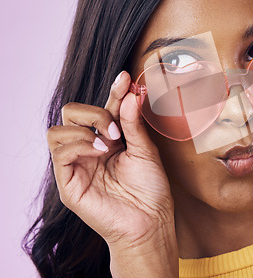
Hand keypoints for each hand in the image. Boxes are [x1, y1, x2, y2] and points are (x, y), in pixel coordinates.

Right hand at [47, 71, 177, 274]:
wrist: (151, 219)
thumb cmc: (151, 188)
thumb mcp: (146, 150)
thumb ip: (134, 123)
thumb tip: (130, 94)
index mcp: (109, 139)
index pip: (103, 108)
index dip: (112, 91)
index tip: (126, 77)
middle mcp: (90, 148)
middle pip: (71, 113)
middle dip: (94, 113)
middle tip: (116, 129)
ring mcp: (76, 164)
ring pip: (57, 130)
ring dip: (85, 129)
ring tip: (109, 143)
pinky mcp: (68, 181)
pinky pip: (59, 152)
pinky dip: (78, 144)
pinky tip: (99, 151)